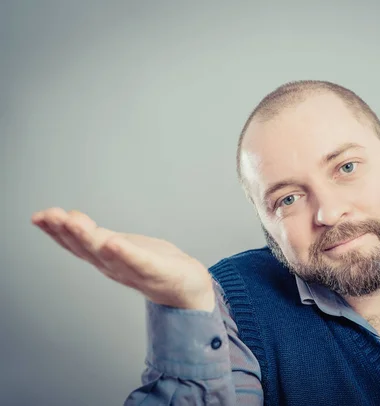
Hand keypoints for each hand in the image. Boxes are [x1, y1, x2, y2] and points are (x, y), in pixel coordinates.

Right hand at [31, 207, 214, 310]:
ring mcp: (135, 270)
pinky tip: (114, 243)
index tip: (40, 217)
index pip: (76, 244)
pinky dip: (126, 254)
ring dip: (90, 239)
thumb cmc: (155, 266)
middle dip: (67, 232)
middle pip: (87, 248)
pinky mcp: (158, 271)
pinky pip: (140, 262)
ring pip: (108, 254)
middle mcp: (115, 266)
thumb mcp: (120, 245)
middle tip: (50, 216)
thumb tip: (70, 217)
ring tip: (74, 222)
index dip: (56, 232)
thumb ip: (97, 236)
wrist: (189, 289)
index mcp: (106, 258)